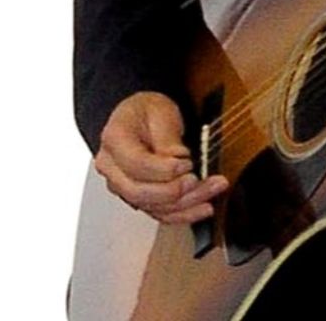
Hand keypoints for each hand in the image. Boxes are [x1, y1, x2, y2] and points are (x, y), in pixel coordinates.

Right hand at [93, 91, 227, 225]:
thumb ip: (166, 137)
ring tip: (213, 189)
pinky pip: (160, 214)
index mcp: (114, 139)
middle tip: (196, 180)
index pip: (136, 164)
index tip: (187, 163)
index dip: (164, 169)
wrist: (142, 119)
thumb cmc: (147, 112)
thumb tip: (177, 158)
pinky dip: (184, 214)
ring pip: (153, 207)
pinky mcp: (139, 198)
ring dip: (186, 203)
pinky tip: (203, 207)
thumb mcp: (159, 110)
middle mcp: (112, 168)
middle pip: (139, 193)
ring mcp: (123, 186)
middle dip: (174, 191)